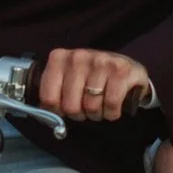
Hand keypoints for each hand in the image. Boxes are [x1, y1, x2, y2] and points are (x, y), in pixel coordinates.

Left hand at [37, 48, 152, 120]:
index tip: (65, 109)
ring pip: (91, 106)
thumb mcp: (69, 81)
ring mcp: (101, 61)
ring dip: (97, 113)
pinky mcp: (121, 70)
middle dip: (79, 114)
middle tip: (86, 108)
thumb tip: (45, 115)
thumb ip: (53, 94)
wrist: (127, 71)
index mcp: (59, 58)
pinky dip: (112, 112)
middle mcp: (78, 56)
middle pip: (70, 106)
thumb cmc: (93, 79)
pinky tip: (112, 106)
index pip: (48, 98)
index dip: (58, 111)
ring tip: (100, 105)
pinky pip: (111, 103)